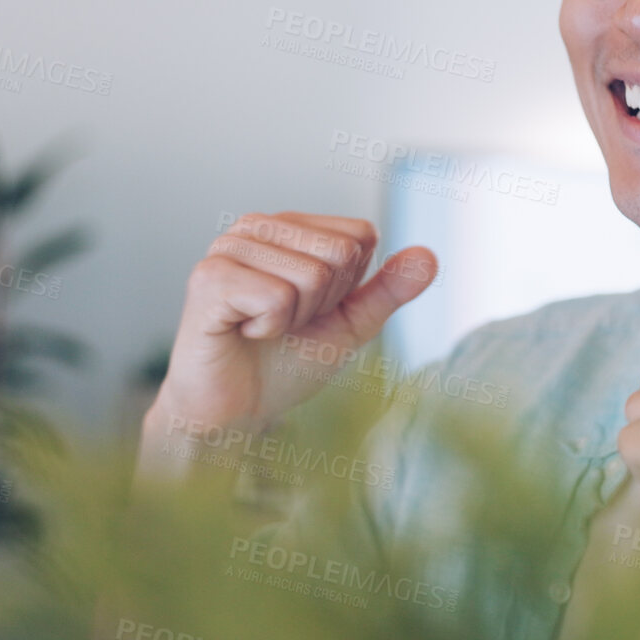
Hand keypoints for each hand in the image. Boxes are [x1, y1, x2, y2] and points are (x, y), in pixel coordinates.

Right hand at [142, 212, 436, 470]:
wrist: (231, 413)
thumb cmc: (282, 365)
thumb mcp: (349, 325)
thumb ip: (387, 290)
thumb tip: (431, 255)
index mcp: (290, 227)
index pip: (361, 235)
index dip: (349, 286)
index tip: (310, 310)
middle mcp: (257, 225)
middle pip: (340, 252)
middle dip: (322, 303)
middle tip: (282, 323)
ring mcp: (229, 247)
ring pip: (311, 275)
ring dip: (294, 319)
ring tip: (259, 328)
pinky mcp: (209, 277)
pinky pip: (276, 298)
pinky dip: (268, 328)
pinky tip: (241, 332)